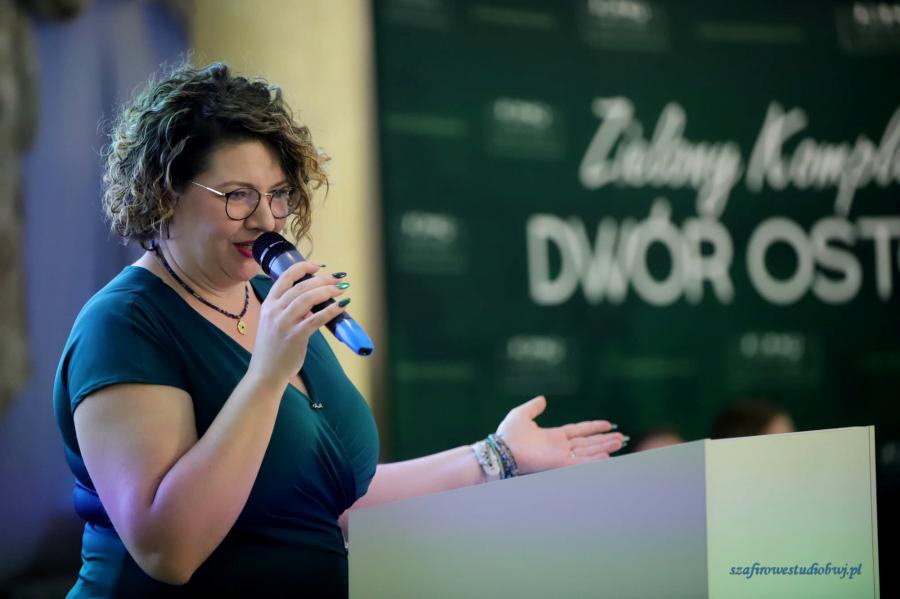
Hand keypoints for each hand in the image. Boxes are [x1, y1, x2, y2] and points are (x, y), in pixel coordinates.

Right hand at [249, 261, 347, 384]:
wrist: (265, 374)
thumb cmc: (272, 350)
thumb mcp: (275, 324)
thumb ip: (290, 310)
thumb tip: (313, 301)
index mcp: (268, 304)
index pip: (285, 277)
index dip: (303, 267)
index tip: (318, 266)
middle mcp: (274, 311)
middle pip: (301, 286)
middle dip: (322, 279)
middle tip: (338, 279)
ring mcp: (283, 323)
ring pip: (307, 298)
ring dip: (327, 291)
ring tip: (342, 289)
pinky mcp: (294, 336)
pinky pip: (315, 319)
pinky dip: (330, 310)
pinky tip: (341, 306)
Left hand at [496, 396, 624, 473]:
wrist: (501, 449)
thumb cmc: (508, 434)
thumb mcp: (522, 414)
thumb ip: (534, 407)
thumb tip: (543, 399)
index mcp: (553, 436)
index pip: (579, 431)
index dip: (593, 427)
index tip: (607, 423)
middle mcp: (560, 447)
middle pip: (588, 442)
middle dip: (604, 439)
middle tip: (621, 436)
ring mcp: (561, 456)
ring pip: (588, 451)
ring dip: (604, 447)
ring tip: (619, 442)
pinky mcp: (560, 464)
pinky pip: (581, 462)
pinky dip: (594, 460)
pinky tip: (607, 456)